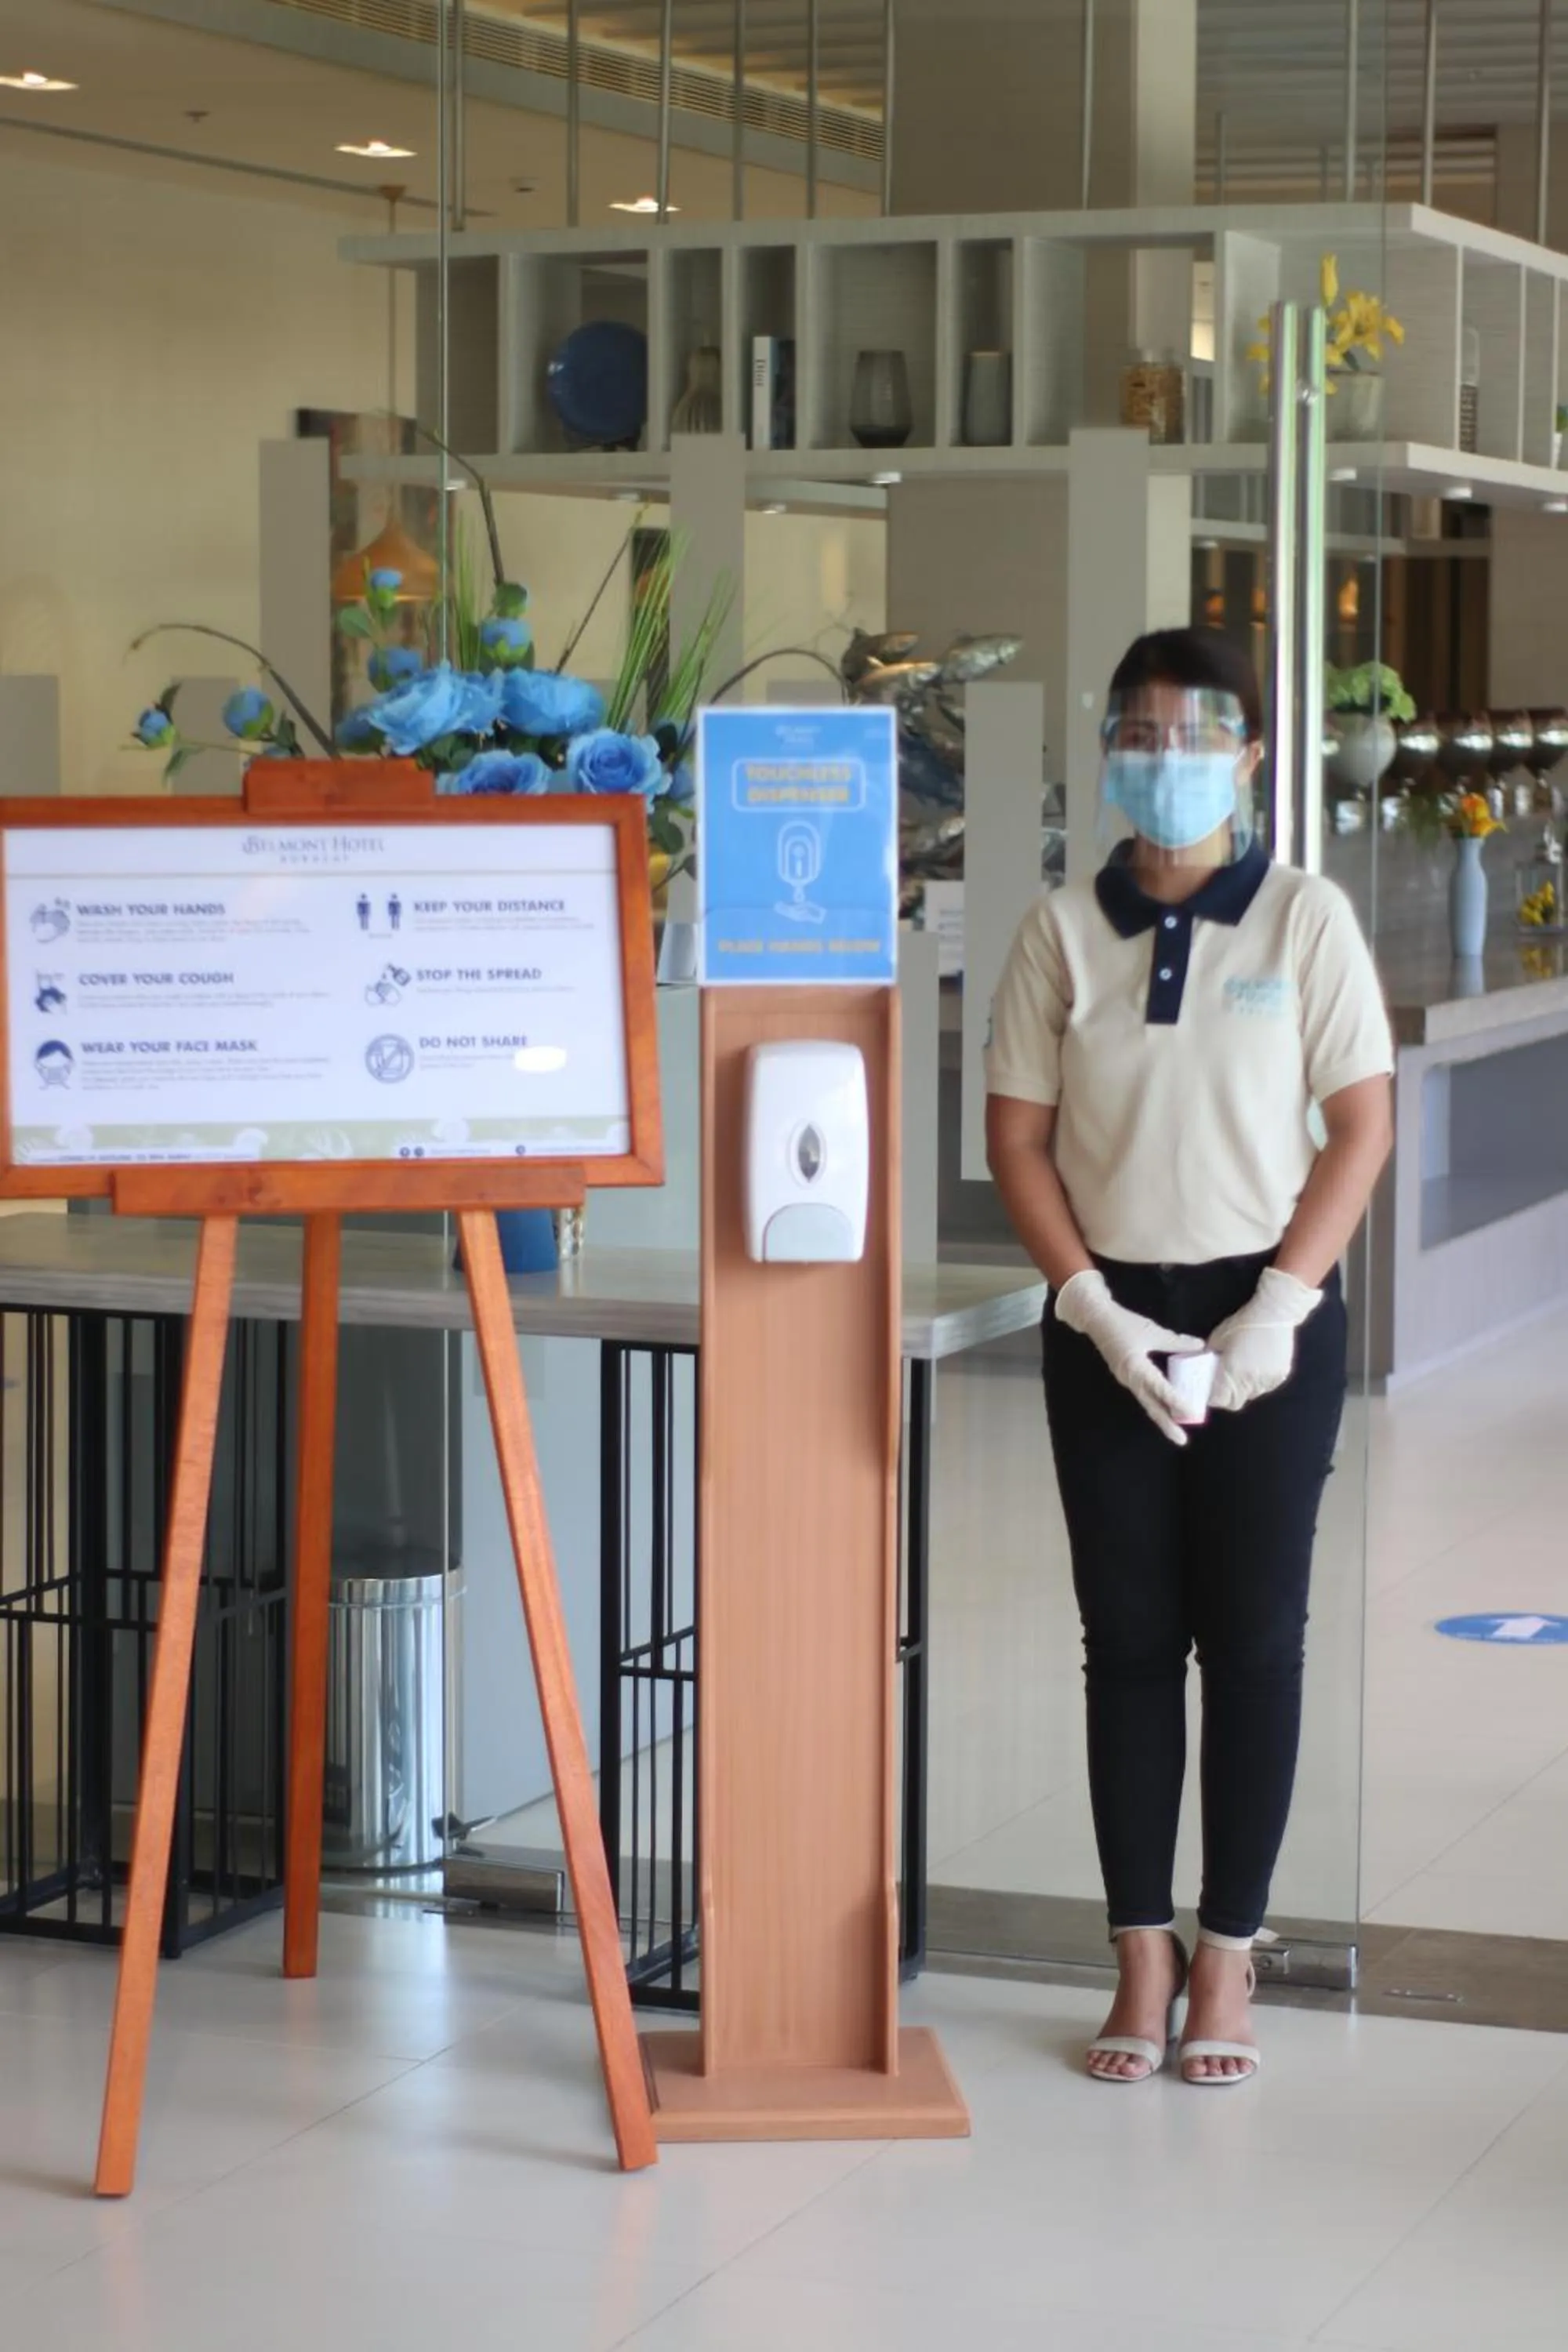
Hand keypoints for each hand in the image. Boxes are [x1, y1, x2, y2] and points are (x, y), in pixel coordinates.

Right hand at [1054, 1270, 1207, 1446]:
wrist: (1096, 1319)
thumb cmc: (1123, 1323)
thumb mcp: (1152, 1331)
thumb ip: (1175, 1341)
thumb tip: (1199, 1346)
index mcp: (1137, 1368)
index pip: (1161, 1390)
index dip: (1177, 1401)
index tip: (1192, 1412)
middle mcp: (1131, 1379)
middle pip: (1151, 1406)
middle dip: (1166, 1424)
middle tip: (1182, 1440)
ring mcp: (1127, 1380)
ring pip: (1147, 1402)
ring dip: (1162, 1415)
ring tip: (1177, 1428)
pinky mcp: (1126, 1376)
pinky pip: (1143, 1394)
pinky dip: (1155, 1402)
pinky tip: (1166, 1406)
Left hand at [1208, 1268, 1322, 1412]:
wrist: (1274, 1314)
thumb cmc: (1243, 1323)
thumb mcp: (1218, 1338)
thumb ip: (1210, 1355)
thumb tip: (1205, 1364)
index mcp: (1232, 1372)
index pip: (1219, 1400)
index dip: (1213, 1397)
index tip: (1209, 1390)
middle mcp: (1250, 1381)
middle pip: (1235, 1402)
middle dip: (1227, 1397)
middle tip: (1223, 1384)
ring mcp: (1267, 1381)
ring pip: (1251, 1395)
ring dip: (1244, 1389)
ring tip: (1241, 1372)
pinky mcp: (1281, 1376)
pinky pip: (1265, 1387)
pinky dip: (1258, 1383)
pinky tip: (1257, 1367)